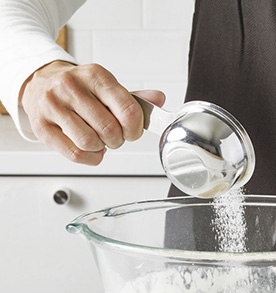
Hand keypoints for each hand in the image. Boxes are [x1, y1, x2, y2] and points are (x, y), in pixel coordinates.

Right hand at [20, 61, 164, 164]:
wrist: (40, 84)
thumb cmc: (79, 90)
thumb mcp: (107, 88)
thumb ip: (135, 99)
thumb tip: (158, 99)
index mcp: (96, 76)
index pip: (129, 111)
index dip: (135, 130)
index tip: (131, 131)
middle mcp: (71, 86)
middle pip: (110, 130)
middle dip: (117, 140)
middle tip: (112, 136)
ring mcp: (53, 105)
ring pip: (90, 143)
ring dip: (100, 148)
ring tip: (97, 138)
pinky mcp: (41, 126)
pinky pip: (75, 154)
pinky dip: (88, 157)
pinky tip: (87, 148)